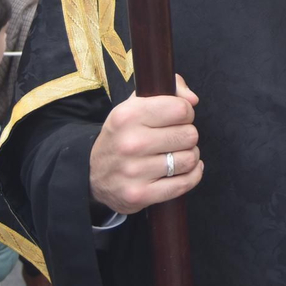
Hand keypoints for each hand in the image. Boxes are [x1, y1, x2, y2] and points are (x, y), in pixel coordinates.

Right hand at [90, 74, 203, 214]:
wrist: (93, 174)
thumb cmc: (123, 135)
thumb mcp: (135, 106)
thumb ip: (169, 91)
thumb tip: (192, 99)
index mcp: (128, 116)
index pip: (181, 109)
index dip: (186, 113)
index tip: (178, 119)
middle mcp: (130, 143)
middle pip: (189, 135)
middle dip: (187, 136)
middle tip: (175, 139)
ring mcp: (134, 171)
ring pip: (189, 159)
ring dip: (189, 157)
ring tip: (175, 155)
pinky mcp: (140, 195)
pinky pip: (184, 184)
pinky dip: (192, 176)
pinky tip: (184, 171)